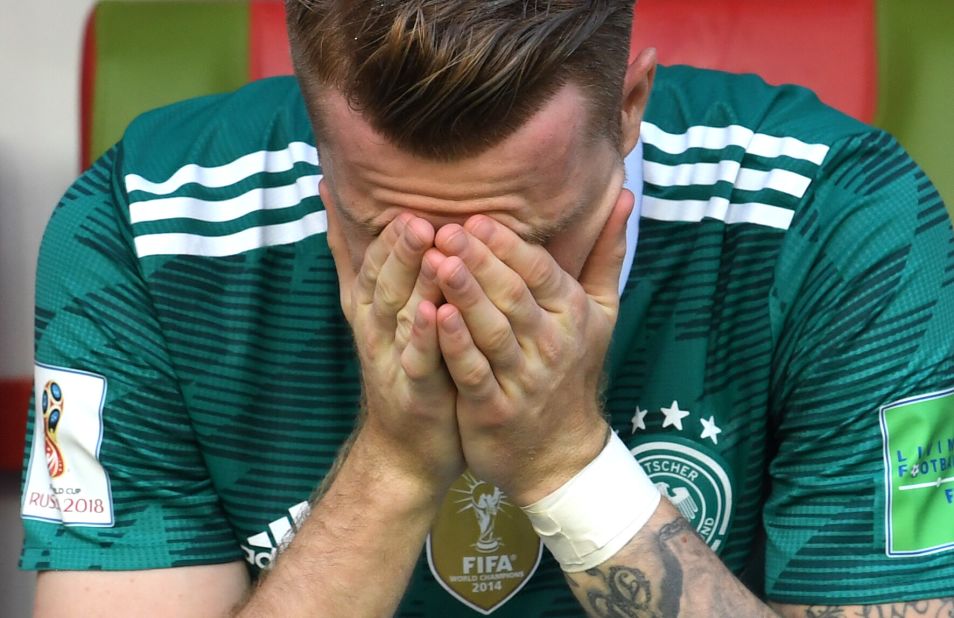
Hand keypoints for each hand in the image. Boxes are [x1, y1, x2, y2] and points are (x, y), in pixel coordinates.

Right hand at [323, 189, 464, 494]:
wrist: (405, 447)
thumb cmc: (399, 363)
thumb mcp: (371, 305)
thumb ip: (351, 254)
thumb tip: (325, 191)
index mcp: (369, 306)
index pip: (372, 262)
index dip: (387, 236)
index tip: (404, 203)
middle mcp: (376, 329)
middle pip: (384, 283)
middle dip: (399, 252)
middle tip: (417, 220)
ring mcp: (393, 361)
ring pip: (400, 316)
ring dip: (414, 284)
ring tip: (432, 254)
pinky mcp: (414, 392)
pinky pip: (419, 360)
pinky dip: (425, 335)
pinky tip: (437, 313)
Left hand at [427, 190, 634, 504]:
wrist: (561, 454)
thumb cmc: (573, 371)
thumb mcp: (601, 313)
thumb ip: (605, 254)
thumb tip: (623, 196)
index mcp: (572, 313)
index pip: (539, 270)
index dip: (507, 245)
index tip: (474, 218)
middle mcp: (552, 343)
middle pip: (513, 295)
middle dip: (479, 260)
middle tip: (444, 229)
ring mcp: (524, 379)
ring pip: (493, 330)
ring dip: (464, 294)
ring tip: (436, 262)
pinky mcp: (496, 409)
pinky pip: (475, 372)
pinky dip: (455, 345)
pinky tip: (435, 317)